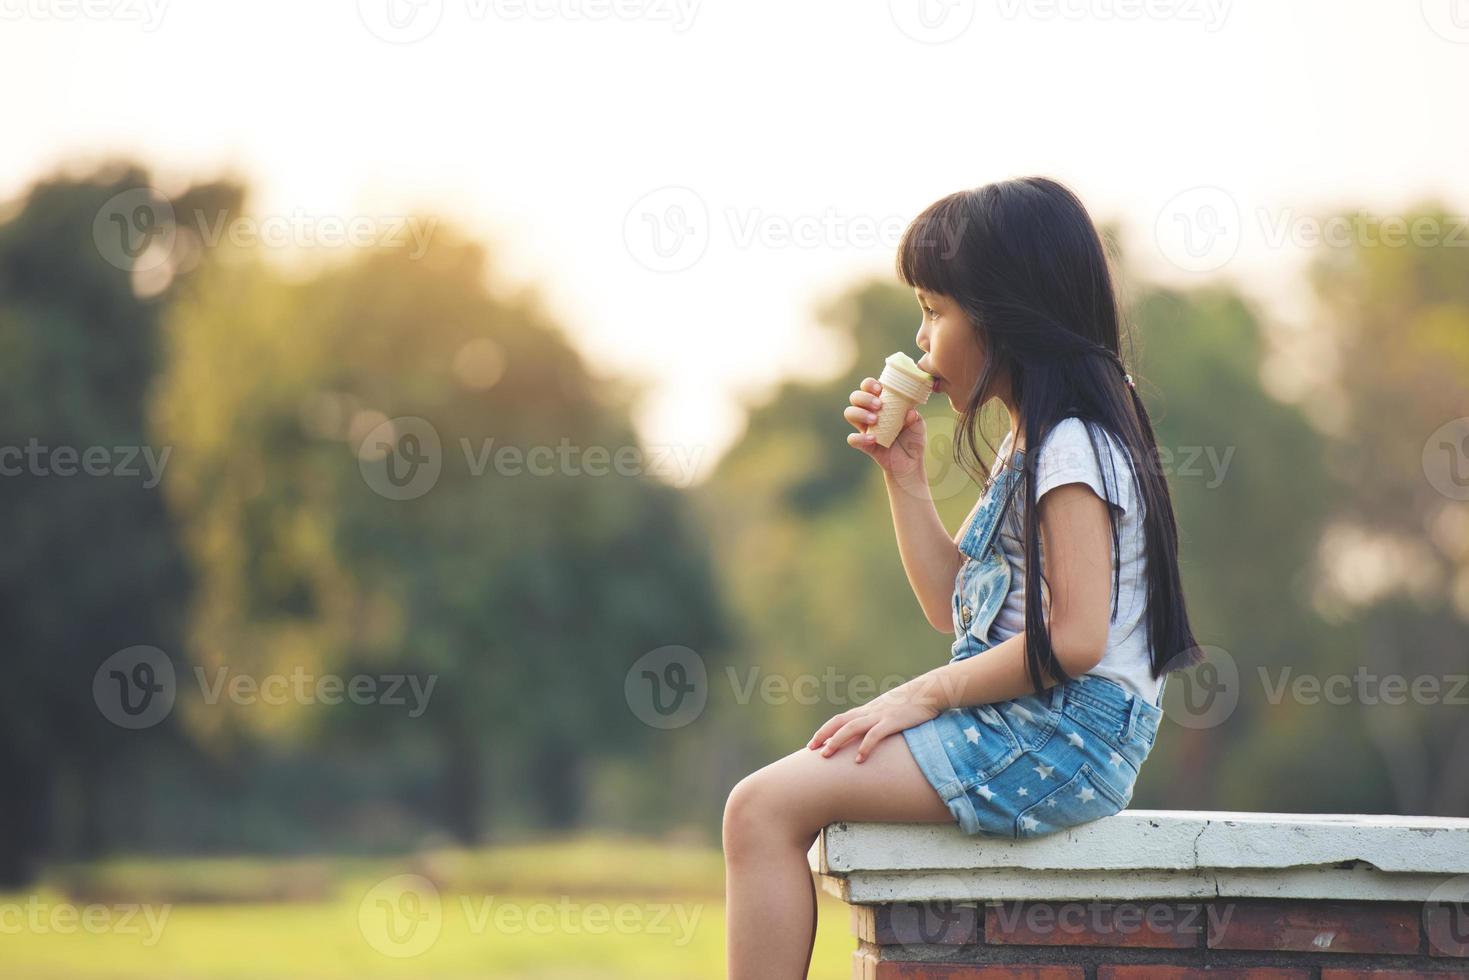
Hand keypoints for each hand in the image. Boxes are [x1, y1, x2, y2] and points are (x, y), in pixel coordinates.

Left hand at [806, 680, 941, 762]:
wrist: (930, 691)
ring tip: (826, 755)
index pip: (839, 720)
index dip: (825, 731)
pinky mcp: (893, 721)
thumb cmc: (912, 703)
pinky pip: (874, 735)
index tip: (813, 744)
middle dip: (823, 735)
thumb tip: (872, 737)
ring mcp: (880, 716)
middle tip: (811, 749)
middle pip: (839, 722)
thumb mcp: (891, 712)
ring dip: (837, 741)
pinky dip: (865, 747)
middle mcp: (869, 712)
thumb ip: (880, 721)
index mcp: (867, 710)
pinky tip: (859, 760)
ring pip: (851, 728)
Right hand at [844, 378, 926, 481]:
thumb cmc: (913, 439)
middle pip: (855, 397)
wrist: (911, 463)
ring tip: (875, 420)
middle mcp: (870, 413)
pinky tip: (874, 439)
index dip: (869, 384)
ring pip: (849, 413)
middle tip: (879, 405)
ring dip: (860, 413)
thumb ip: (914, 416)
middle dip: (864, 397)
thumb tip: (909, 411)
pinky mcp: (864, 445)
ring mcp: (866, 429)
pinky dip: (860, 437)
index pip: (868, 387)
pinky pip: (852, 439)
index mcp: (882, 403)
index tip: (880, 389)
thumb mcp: (918, 424)